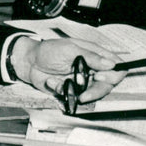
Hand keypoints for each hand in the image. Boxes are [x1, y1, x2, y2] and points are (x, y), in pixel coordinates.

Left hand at [10, 37, 126, 102]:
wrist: (28, 62)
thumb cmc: (48, 50)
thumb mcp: (69, 49)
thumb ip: (90, 57)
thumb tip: (111, 64)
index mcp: (94, 54)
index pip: (116, 66)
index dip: (115, 74)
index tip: (102, 78)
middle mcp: (92, 68)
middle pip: (108, 84)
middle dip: (96, 90)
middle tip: (84, 93)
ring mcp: (83, 80)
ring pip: (93, 93)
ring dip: (79, 92)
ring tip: (65, 86)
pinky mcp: (73, 90)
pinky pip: (75, 96)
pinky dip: (64, 91)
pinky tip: (54, 82)